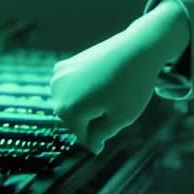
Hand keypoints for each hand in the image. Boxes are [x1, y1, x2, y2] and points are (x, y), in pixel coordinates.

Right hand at [49, 27, 161, 152]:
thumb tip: (91, 146)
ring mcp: (58, 77)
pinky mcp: (64, 65)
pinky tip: (100, 83)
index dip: (101, 135)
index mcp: (67, 110)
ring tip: (109, 94)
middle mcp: (56, 93)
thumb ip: (101, 135)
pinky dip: (83, 90)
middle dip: (92, 119)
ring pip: (72, 104)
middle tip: (115, 105)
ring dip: (86, 105)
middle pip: (74, 120)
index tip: (117, 121)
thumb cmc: (131, 86)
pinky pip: (71, 89)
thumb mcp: (120, 118)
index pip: (83, 135)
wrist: (137, 48)